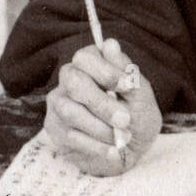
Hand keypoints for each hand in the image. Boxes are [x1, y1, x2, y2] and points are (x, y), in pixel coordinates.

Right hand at [43, 38, 161, 175]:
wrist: (130, 151)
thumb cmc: (136, 117)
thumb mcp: (140, 96)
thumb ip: (126, 72)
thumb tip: (110, 44)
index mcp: (91, 65)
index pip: (85, 57)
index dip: (106, 71)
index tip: (128, 86)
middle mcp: (70, 79)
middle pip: (74, 83)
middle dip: (102, 104)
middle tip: (125, 119)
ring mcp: (58, 104)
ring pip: (70, 111)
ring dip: (100, 128)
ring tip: (122, 139)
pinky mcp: (54, 128)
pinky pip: (70, 135)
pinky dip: (96, 145)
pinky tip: (113, 151)